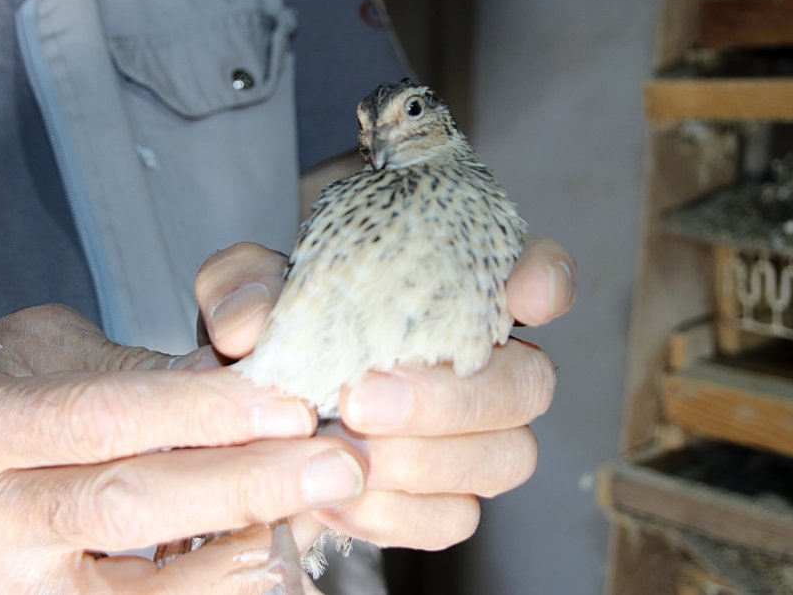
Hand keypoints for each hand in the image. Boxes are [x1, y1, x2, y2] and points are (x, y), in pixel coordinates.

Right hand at [0, 305, 366, 593]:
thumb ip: (143, 370)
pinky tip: (269, 558)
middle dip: (243, 482)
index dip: (202, 412)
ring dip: (238, 549)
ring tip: (315, 514)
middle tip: (333, 464)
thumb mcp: (51, 349)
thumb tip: (248, 376)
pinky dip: (208, 588)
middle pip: (126, 502)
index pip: (103, 416)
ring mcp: (7, 579)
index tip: (288, 403)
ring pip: (135, 583)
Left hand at [196, 238, 573, 549]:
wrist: (256, 403)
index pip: (538, 273)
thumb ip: (244, 286)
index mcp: (458, 292)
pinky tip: (337, 499)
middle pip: (530, 383)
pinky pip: (455, 517)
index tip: (524, 296)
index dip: (548, 281)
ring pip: (509, 457)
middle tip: (362, 400)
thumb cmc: (274, 329)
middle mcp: (484, 362)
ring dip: (428, 461)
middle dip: (451, 398)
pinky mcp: (446, 496)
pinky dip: (396, 514)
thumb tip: (251, 322)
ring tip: (344, 454)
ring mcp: (475, 436)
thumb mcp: (247, 291)